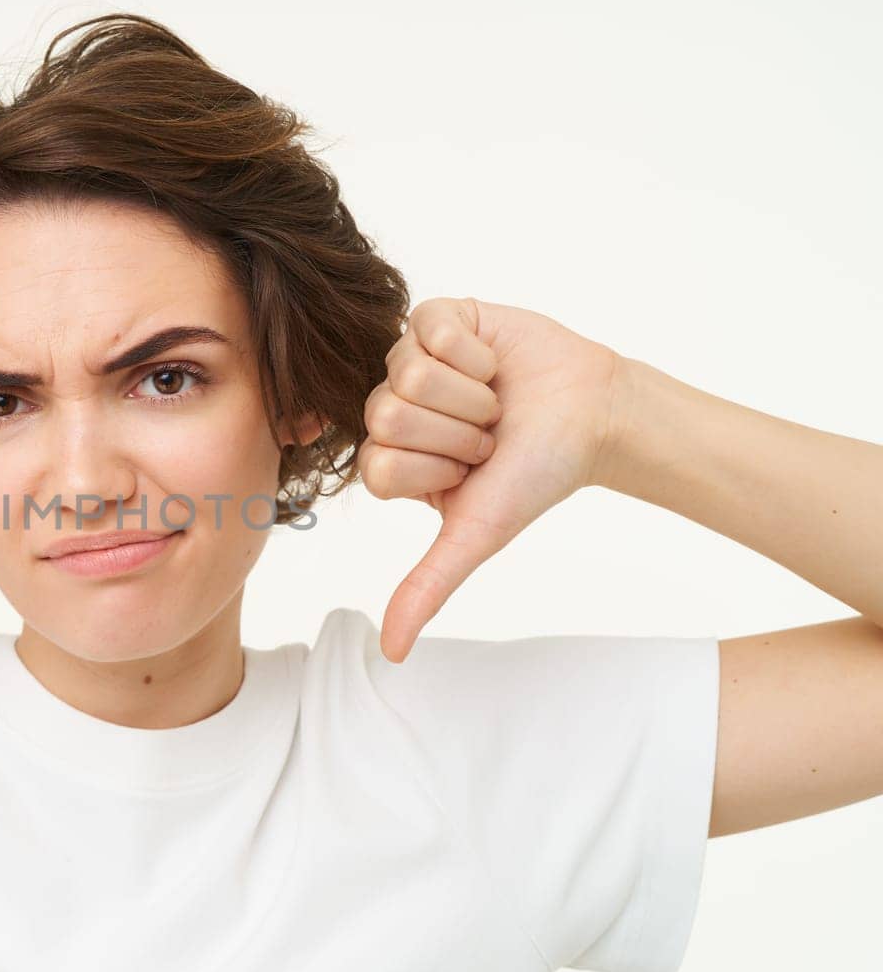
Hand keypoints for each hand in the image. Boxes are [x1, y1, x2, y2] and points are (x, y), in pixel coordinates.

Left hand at [360, 297, 623, 661]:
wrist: (595, 416)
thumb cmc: (536, 474)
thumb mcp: (477, 534)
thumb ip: (427, 586)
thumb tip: (394, 653)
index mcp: (390, 458)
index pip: (377, 464)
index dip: (435, 469)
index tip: (471, 471)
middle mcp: (392, 408)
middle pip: (387, 415)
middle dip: (456, 431)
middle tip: (487, 435)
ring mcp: (409, 360)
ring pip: (408, 371)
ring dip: (471, 392)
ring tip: (494, 401)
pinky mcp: (438, 317)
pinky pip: (429, 326)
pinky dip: (474, 349)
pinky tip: (493, 363)